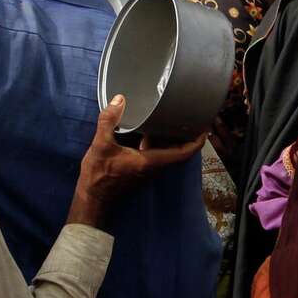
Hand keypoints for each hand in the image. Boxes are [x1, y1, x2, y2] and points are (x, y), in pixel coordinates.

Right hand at [68, 94, 206, 227]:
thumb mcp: (101, 145)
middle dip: (187, 136)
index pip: (183, 153)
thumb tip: (119, 99)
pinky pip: (157, 154)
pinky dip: (159, 142)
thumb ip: (110, 120)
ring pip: (167, 153)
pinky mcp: (141, 170)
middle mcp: (154, 167)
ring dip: (173, 139)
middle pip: (178, 151)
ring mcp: (148, 170)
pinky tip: (151, 129)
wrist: (92, 198)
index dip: (197, 142)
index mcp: (151, 161)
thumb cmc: (99, 175)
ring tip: (175, 120)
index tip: (205, 129)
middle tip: (192, 118)